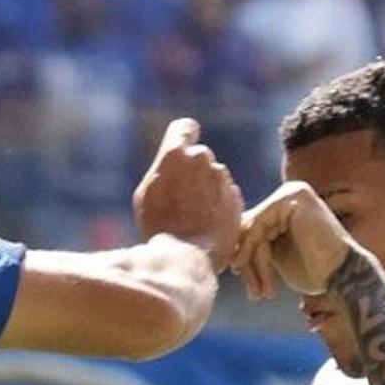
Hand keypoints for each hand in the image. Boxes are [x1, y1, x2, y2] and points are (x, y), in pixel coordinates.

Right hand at [131, 117, 243, 265]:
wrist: (186, 256)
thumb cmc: (160, 226)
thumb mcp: (148, 193)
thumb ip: (163, 170)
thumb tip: (172, 163)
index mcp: (176, 153)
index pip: (185, 128)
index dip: (184, 137)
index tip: (181, 152)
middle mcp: (202, 159)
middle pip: (199, 157)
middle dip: (192, 172)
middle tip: (181, 200)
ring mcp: (222, 179)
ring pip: (214, 178)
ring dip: (206, 191)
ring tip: (193, 218)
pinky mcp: (236, 199)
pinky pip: (226, 197)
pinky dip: (218, 207)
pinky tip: (207, 226)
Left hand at [231, 178, 356, 299]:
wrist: (342, 277)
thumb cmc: (315, 272)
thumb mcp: (275, 256)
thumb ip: (255, 245)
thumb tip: (225, 246)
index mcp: (285, 206)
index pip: (251, 228)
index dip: (244, 258)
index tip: (249, 286)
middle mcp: (288, 195)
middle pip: (249, 227)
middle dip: (248, 263)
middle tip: (254, 293)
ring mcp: (291, 194)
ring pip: (252, 229)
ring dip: (252, 264)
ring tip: (261, 291)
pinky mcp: (291, 198)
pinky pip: (258, 225)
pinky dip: (252, 251)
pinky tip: (258, 275)